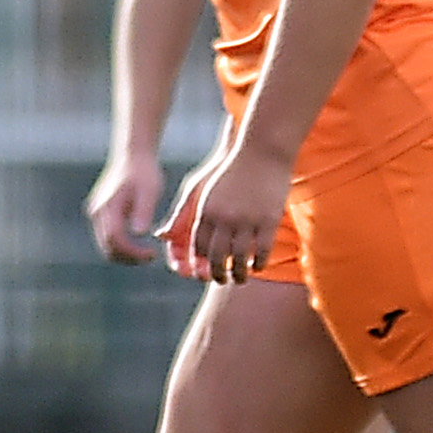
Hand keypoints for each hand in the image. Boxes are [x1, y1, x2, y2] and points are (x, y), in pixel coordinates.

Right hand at [86, 150, 162, 264]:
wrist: (133, 155)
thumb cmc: (144, 172)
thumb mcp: (149, 192)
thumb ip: (143, 212)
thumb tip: (139, 233)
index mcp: (108, 207)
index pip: (115, 240)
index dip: (133, 253)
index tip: (153, 255)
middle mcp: (97, 212)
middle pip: (107, 246)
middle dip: (129, 257)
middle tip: (151, 257)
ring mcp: (96, 212)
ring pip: (106, 244)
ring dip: (125, 253)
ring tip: (147, 253)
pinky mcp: (101, 212)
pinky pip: (108, 236)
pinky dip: (122, 245)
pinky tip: (139, 243)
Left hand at [163, 134, 291, 284]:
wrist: (262, 151)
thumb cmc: (232, 170)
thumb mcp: (204, 189)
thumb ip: (185, 213)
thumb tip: (164, 236)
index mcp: (206, 210)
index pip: (198, 246)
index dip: (199, 263)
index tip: (203, 271)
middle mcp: (224, 218)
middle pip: (217, 257)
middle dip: (218, 274)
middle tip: (223, 280)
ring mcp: (247, 220)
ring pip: (239, 258)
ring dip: (239, 274)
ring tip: (242, 279)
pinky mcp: (268, 220)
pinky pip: (262, 251)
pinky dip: (259, 263)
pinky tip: (258, 266)